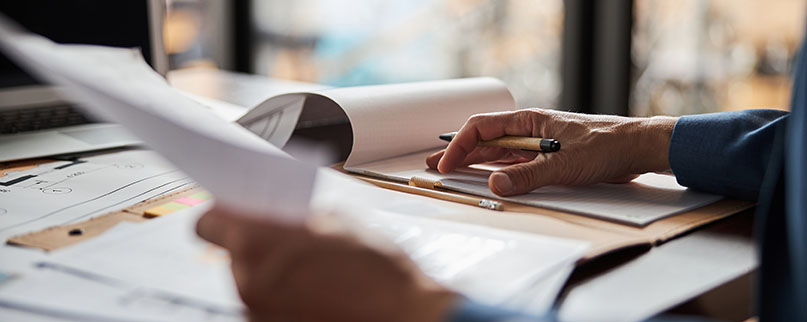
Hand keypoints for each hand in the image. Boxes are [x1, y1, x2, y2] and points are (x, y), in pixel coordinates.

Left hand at [196, 207, 456, 321]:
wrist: (400, 316)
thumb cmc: (375, 269)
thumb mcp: (336, 220)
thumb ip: (294, 213)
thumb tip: (275, 210)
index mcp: (255, 242)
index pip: (209, 222)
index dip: (227, 212)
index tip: (243, 209)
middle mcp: (246, 280)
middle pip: (233, 251)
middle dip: (257, 242)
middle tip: (291, 237)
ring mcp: (256, 311)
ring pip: (250, 278)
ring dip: (272, 269)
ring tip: (311, 268)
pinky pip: (266, 303)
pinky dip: (283, 294)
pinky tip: (315, 290)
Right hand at [427, 108, 676, 195]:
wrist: (637, 149)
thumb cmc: (606, 145)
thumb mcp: (564, 163)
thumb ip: (528, 176)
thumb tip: (495, 186)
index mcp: (528, 121)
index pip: (482, 128)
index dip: (460, 146)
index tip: (447, 165)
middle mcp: (528, 132)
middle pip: (484, 141)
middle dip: (458, 154)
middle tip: (435, 167)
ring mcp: (536, 146)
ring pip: (496, 155)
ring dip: (474, 164)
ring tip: (450, 172)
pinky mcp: (547, 161)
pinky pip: (514, 167)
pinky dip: (496, 173)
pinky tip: (485, 179)